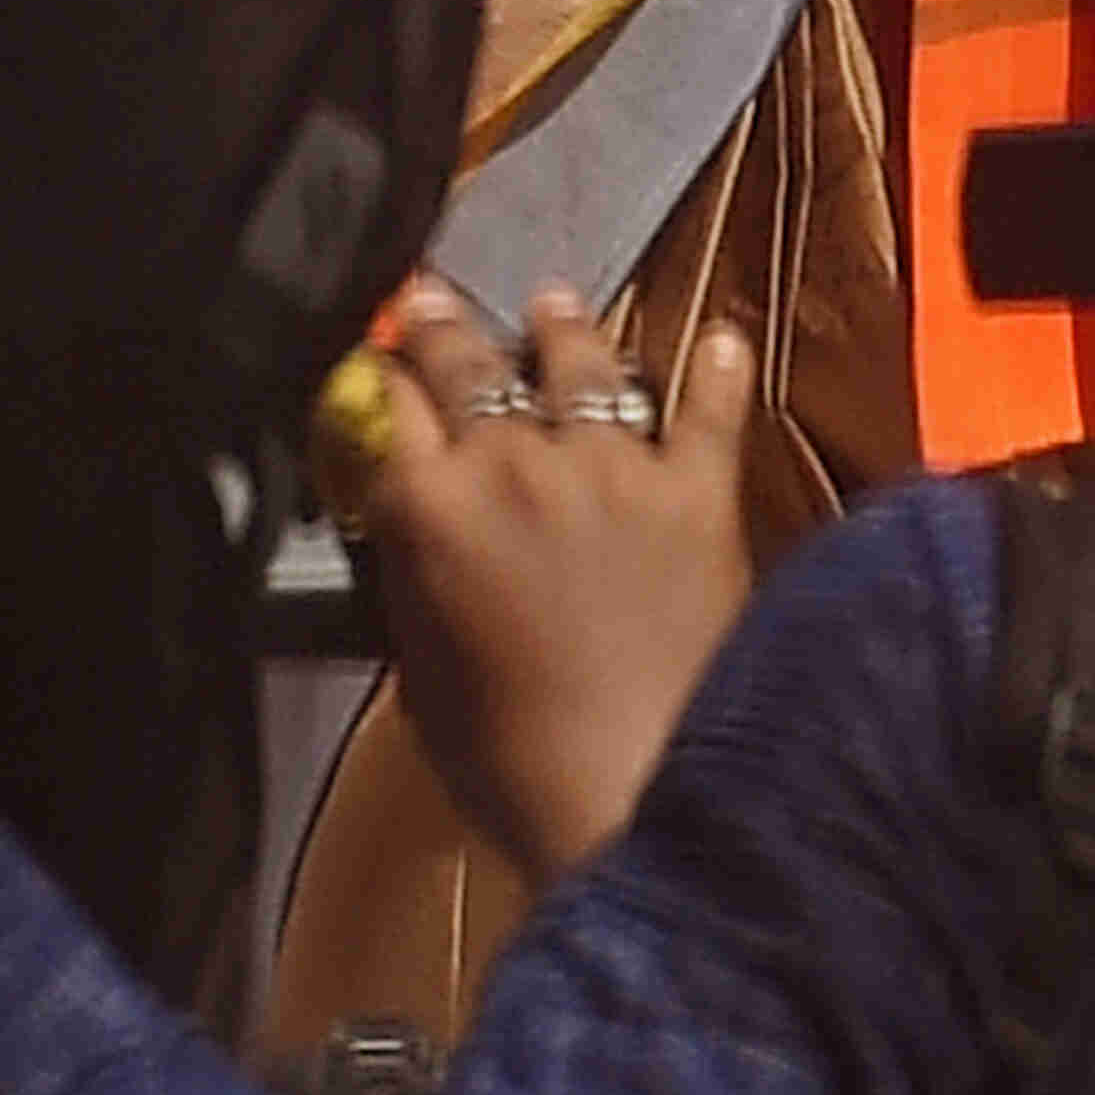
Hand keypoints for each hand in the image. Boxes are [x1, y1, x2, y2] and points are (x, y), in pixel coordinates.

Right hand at [353, 276, 754, 885]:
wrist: (632, 794)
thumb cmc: (510, 763)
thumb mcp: (422, 668)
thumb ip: (414, 572)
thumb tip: (412, 521)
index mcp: (433, 512)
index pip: (384, 404)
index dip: (374, 375)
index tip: (375, 361)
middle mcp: (515, 463)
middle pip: (469, 361)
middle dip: (445, 325)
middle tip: (436, 301)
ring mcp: (612, 464)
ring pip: (582, 358)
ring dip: (562, 326)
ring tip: (555, 306)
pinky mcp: (695, 486)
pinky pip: (710, 406)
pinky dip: (716, 371)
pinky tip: (720, 343)